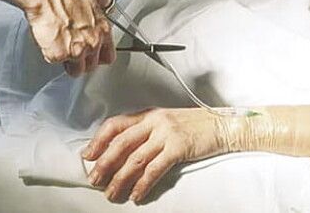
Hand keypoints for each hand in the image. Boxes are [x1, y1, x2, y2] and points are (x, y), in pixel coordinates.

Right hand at [24, 0, 115, 76]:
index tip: (92, 55)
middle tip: (72, 49)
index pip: (108, 56)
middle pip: (92, 66)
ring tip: (60, 48)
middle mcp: (93, 43)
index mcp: (103, 30)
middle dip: (82, 61)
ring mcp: (76, 51)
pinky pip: (56, 63)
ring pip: (76, 70)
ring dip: (68, 63)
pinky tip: (49, 42)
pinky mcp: (59, 55)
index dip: (98, 57)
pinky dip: (51, 55)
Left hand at [82, 108, 224, 203]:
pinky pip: (155, 169)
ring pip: (135, 159)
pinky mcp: (178, 148)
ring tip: (111, 192)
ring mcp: (166, 134)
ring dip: (120, 178)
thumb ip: (146, 132)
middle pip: (121, 143)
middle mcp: (154, 122)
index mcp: (148, 114)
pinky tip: (136, 194)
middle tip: (94, 179)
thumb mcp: (166, 122)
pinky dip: (143, 184)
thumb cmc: (194, 125)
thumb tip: (122, 152)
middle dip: (104, 163)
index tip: (88, 155)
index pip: (115, 124)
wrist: (222, 125)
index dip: (99, 140)